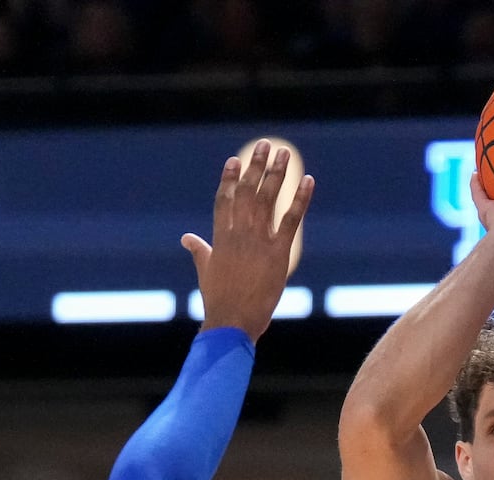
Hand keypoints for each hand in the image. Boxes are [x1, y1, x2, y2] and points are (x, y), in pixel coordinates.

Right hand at [182, 139, 314, 340]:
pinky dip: (300, 199)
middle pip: (247, 192)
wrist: (232, 321)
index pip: (224, 200)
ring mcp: (258, 242)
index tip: (236, 159)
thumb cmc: (218, 299)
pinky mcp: (278, 253)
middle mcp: (238, 234)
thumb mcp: (205, 271)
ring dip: (277, 175)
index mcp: (220, 237)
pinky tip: (307, 181)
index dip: (230, 178)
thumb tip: (186, 238)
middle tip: (265, 145)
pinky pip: (291, 220)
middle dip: (256, 166)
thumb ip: (199, 250)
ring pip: (268, 200)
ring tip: (285, 154)